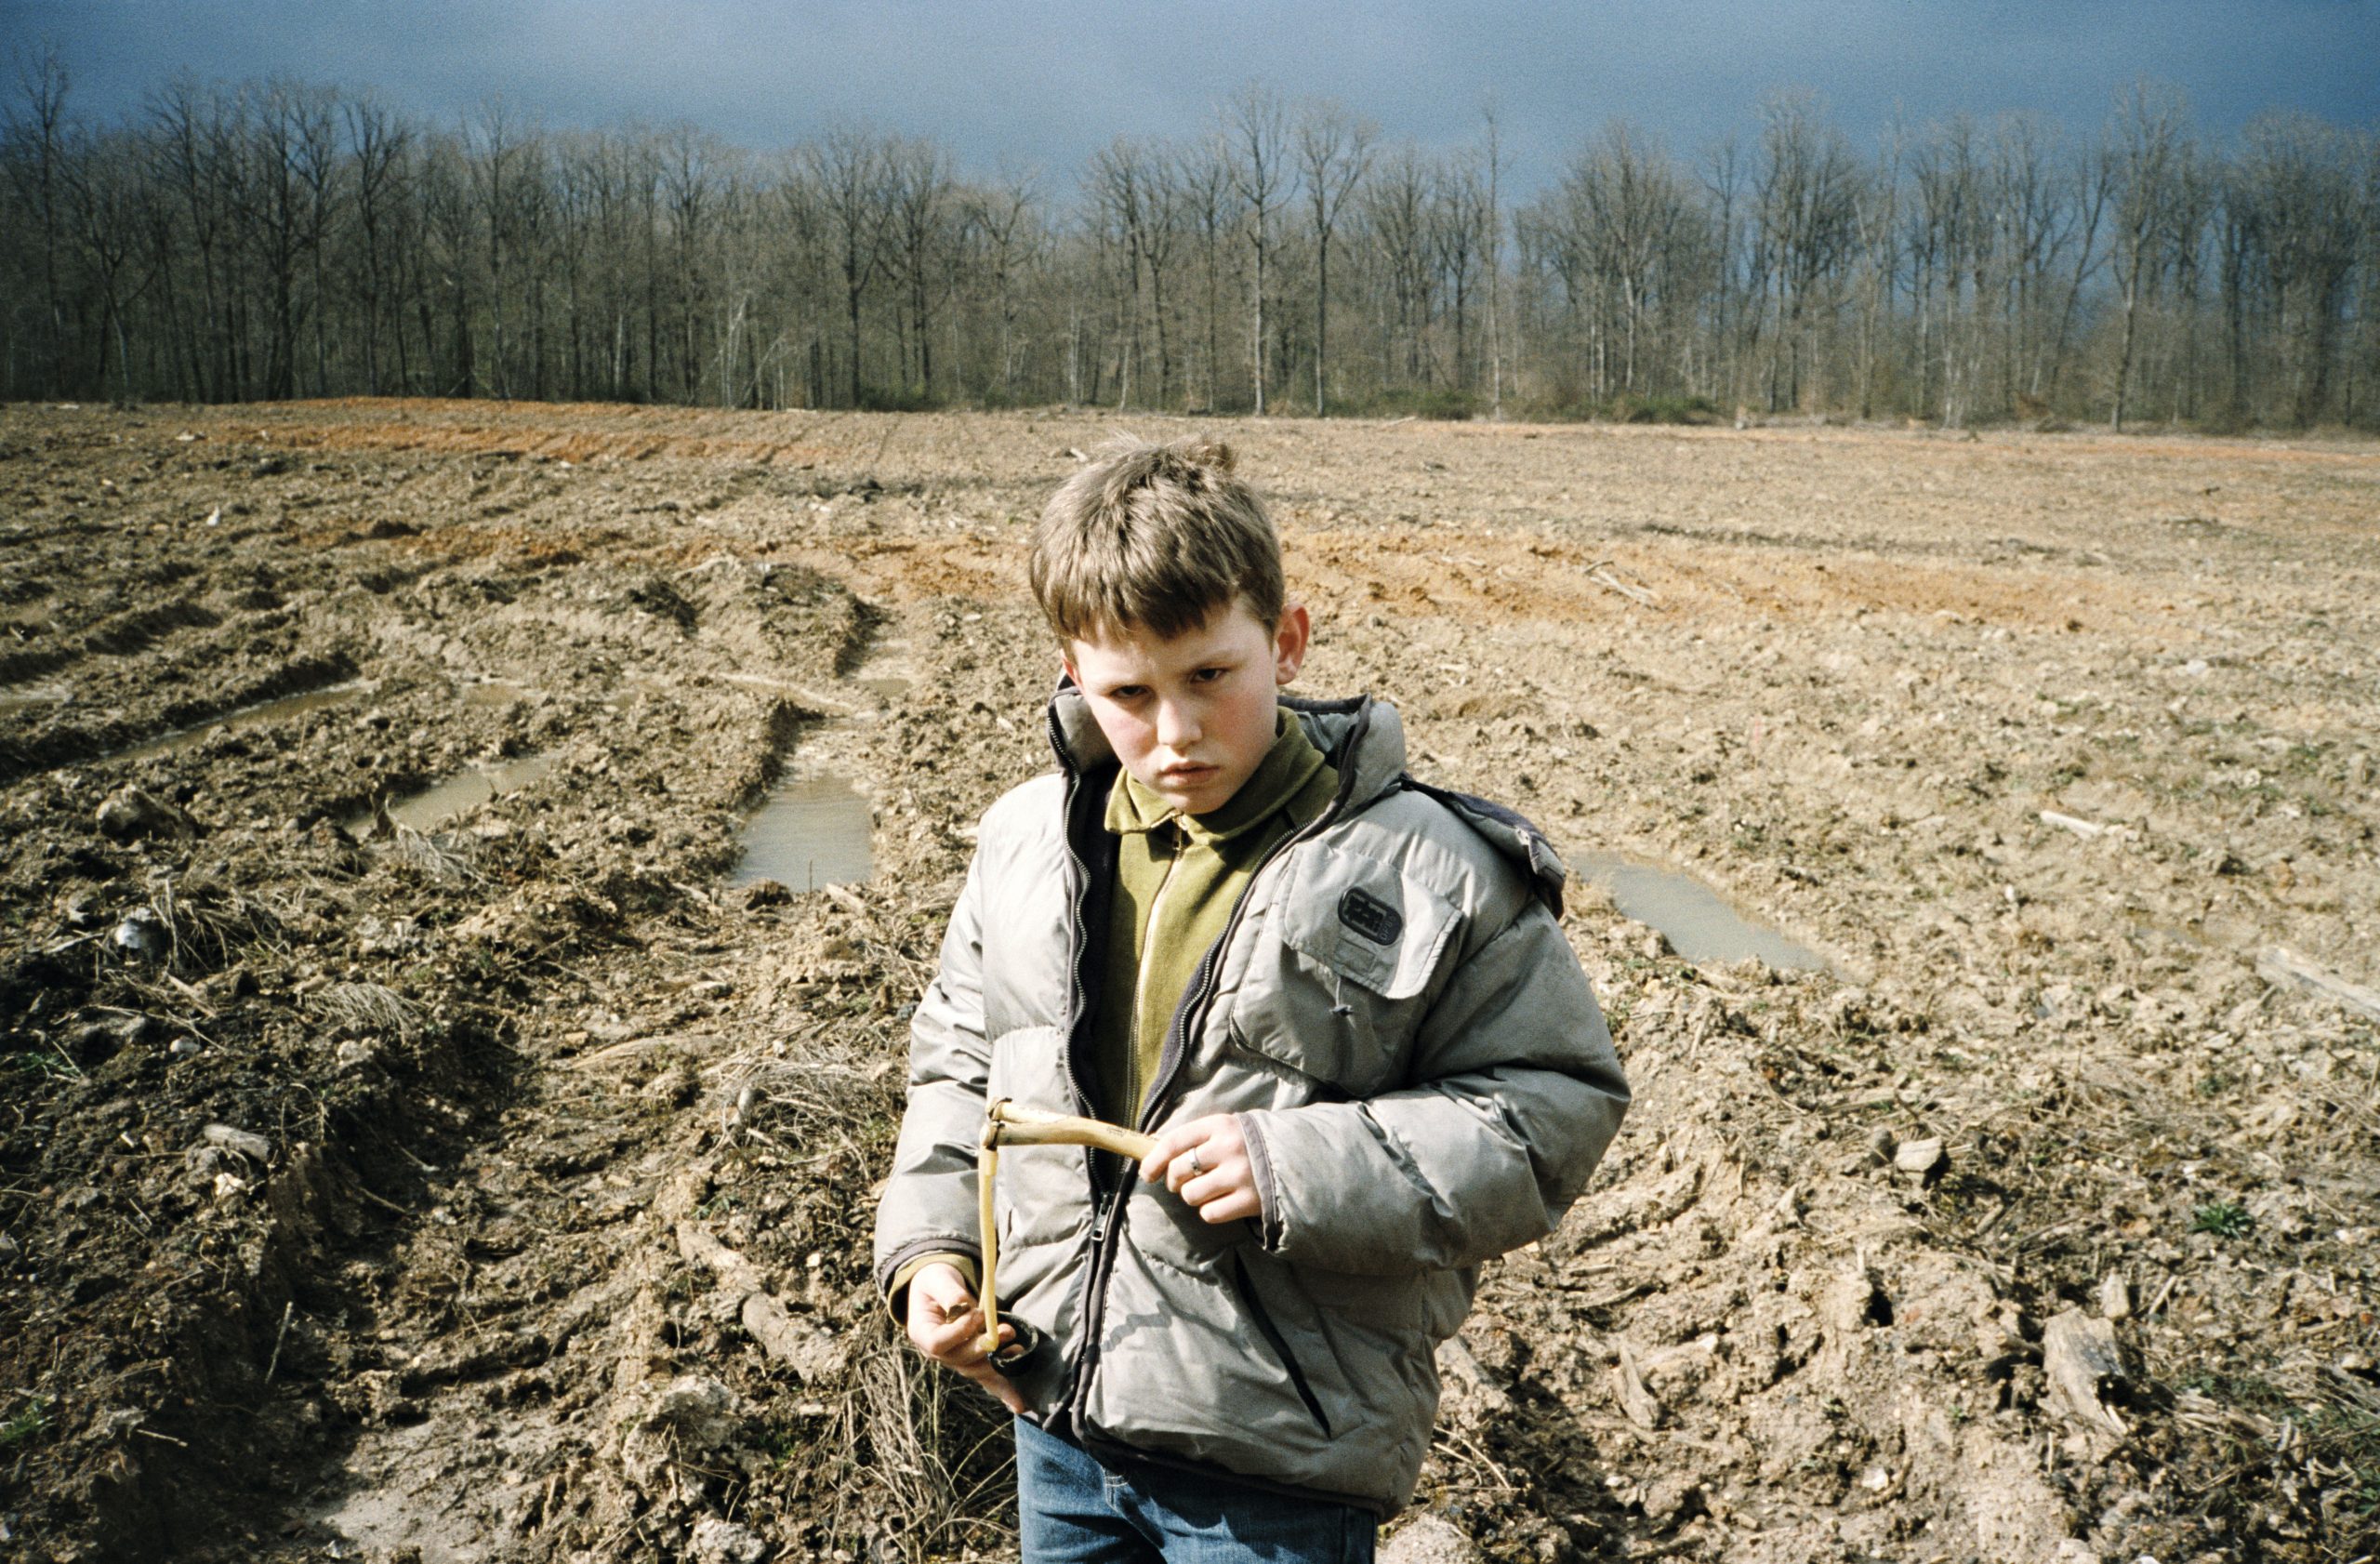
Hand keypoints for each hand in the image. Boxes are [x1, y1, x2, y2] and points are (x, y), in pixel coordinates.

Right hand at [904, 1261, 1025, 1412]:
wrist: (936, 1289)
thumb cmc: (935, 1282)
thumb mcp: (937, 1279)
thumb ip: (949, 1292)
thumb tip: (963, 1305)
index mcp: (921, 1332)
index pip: (938, 1342)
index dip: (959, 1333)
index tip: (978, 1315)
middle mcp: (937, 1353)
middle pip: (959, 1360)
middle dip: (984, 1348)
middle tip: (1006, 1332)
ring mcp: (955, 1360)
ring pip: (976, 1370)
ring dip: (998, 1365)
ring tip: (1018, 1352)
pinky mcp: (972, 1362)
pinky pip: (987, 1378)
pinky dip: (1003, 1390)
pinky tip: (1019, 1405)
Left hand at [1141, 1113, 1261, 1224]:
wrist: (1296, 1157)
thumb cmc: (1251, 1143)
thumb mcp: (1227, 1128)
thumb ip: (1197, 1138)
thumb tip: (1154, 1154)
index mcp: (1220, 1125)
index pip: (1174, 1141)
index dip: (1154, 1159)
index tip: (1147, 1173)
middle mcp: (1228, 1148)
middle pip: (1179, 1170)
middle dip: (1173, 1180)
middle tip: (1181, 1182)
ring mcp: (1239, 1175)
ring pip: (1191, 1194)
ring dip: (1193, 1196)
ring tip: (1207, 1190)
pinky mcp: (1249, 1200)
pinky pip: (1209, 1213)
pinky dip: (1210, 1211)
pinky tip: (1223, 1202)